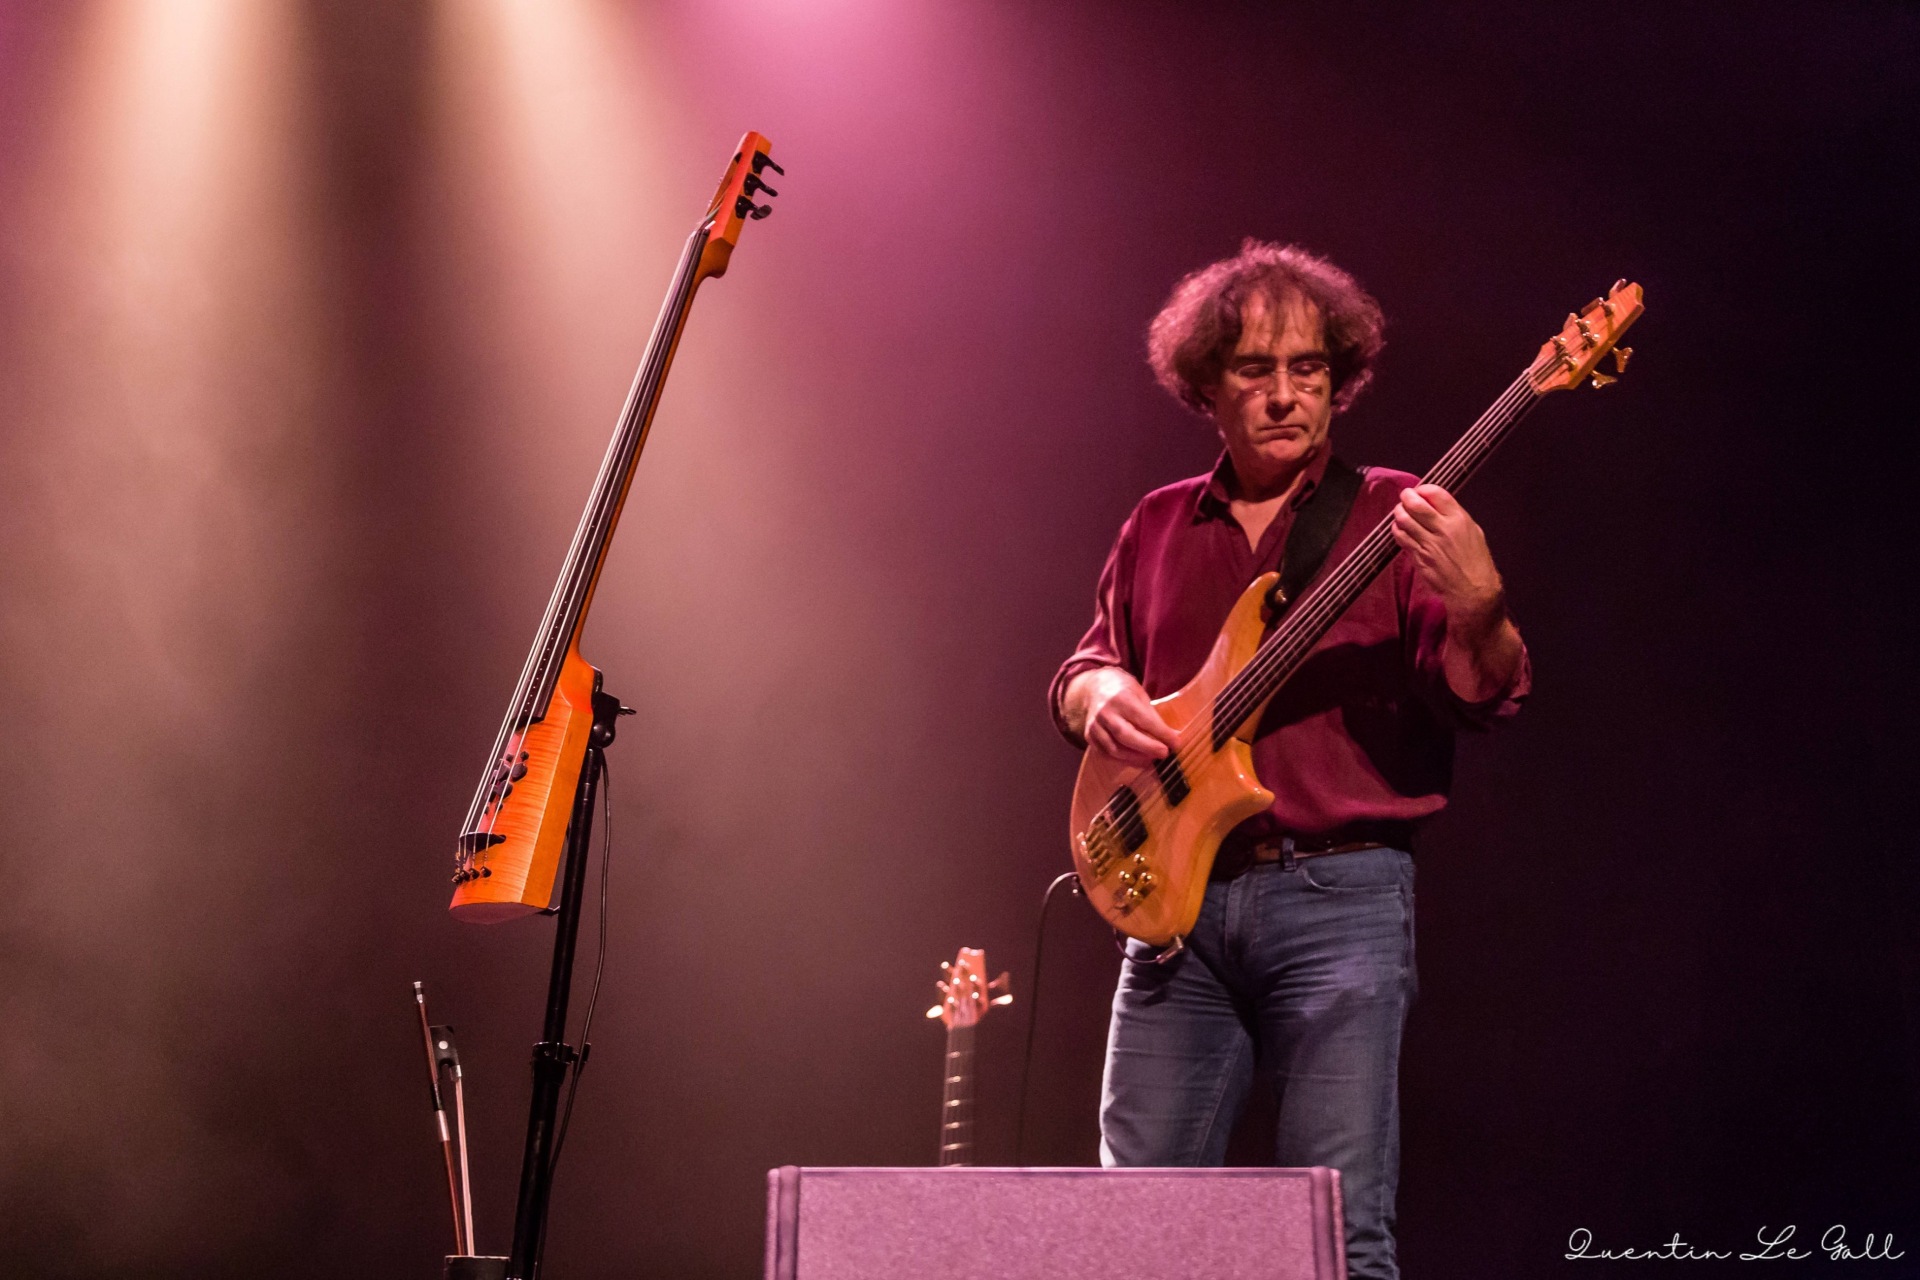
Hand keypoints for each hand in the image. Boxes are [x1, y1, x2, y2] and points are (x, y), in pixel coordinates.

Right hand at [1068, 667, 1178, 766]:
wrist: (1094, 688)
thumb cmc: (1123, 691)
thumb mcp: (1140, 695)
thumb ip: (1153, 716)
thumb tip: (1172, 737)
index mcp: (1120, 698)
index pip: (1143, 719)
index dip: (1161, 733)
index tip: (1176, 742)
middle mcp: (1105, 712)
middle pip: (1126, 736)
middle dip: (1148, 747)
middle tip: (1164, 753)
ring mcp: (1094, 726)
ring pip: (1115, 749)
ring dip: (1136, 758)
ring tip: (1152, 759)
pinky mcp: (1089, 737)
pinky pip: (1106, 754)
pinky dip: (1122, 760)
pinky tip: (1136, 760)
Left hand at [1390, 484, 1503, 622]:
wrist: (1473, 590)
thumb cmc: (1475, 561)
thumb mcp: (1473, 531)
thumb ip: (1454, 516)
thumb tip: (1436, 504)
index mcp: (1459, 520)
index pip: (1436, 494)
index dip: (1424, 489)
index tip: (1420, 491)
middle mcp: (1443, 530)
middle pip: (1416, 505)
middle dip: (1407, 497)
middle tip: (1405, 496)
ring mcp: (1429, 544)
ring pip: (1405, 521)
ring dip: (1399, 512)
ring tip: (1400, 511)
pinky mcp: (1419, 558)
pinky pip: (1402, 539)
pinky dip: (1397, 530)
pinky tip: (1399, 528)